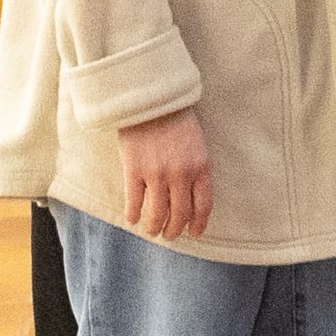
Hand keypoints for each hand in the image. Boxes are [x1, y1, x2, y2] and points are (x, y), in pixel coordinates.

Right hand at [116, 108, 214, 240]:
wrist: (151, 101)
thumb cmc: (177, 121)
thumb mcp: (197, 145)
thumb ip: (196, 171)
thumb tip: (191, 198)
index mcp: (201, 167)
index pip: (203, 206)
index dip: (199, 224)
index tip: (195, 233)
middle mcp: (181, 174)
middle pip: (180, 214)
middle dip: (175, 230)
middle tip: (170, 235)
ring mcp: (157, 173)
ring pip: (157, 213)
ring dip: (155, 227)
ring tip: (152, 231)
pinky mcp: (134, 170)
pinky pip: (134, 201)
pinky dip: (133, 214)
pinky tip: (133, 218)